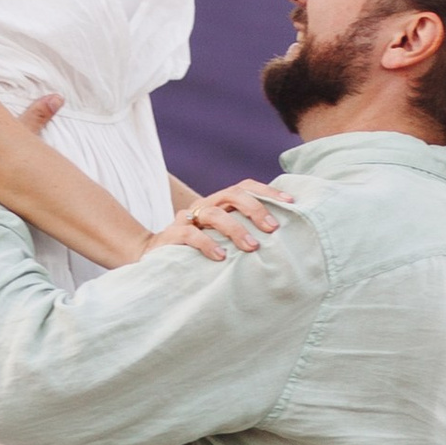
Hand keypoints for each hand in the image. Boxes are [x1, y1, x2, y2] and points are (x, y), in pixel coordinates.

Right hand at [145, 180, 294, 263]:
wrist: (154, 257)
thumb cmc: (198, 250)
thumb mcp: (222, 239)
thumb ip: (243, 233)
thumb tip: (281, 238)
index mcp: (218, 203)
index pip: (245, 187)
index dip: (268, 192)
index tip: (291, 202)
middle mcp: (204, 205)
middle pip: (231, 194)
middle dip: (255, 209)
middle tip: (272, 228)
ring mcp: (186, 218)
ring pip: (213, 214)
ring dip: (235, 229)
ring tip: (252, 247)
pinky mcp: (172, 235)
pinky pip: (191, 235)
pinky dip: (207, 244)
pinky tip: (222, 257)